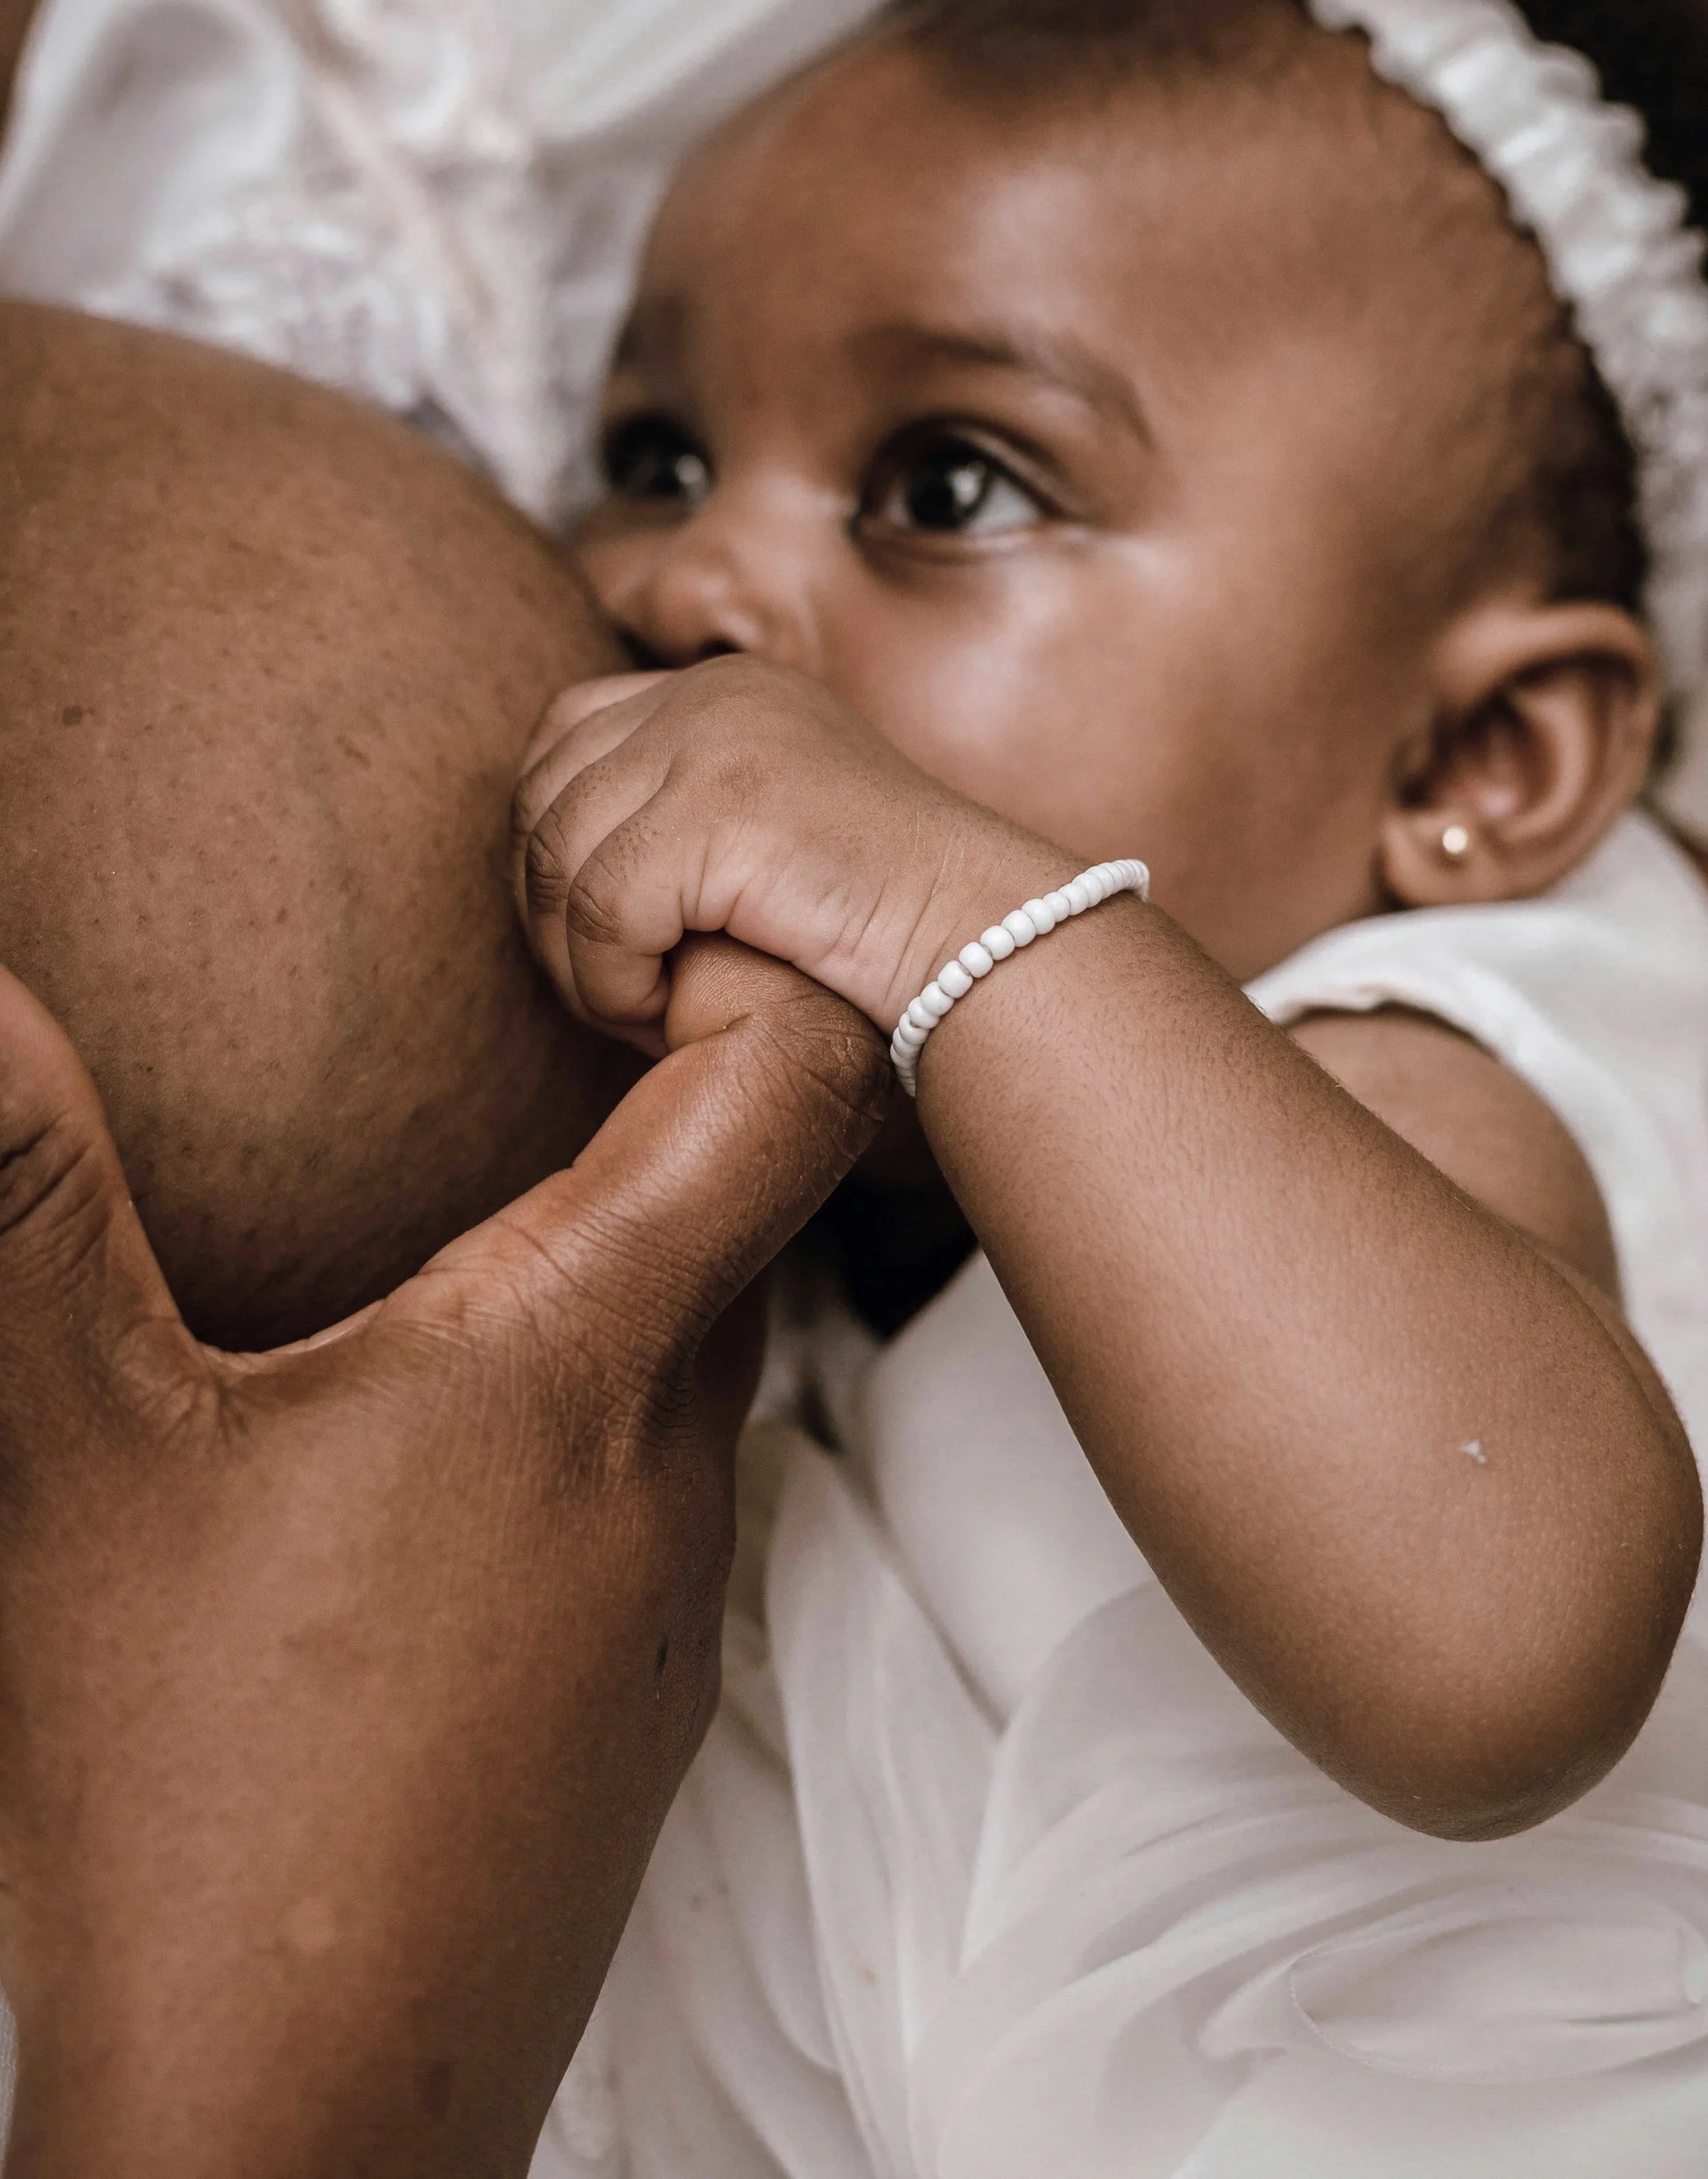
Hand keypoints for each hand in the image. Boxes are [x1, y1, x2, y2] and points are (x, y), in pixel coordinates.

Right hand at [0, 944, 884, 2178]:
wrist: (288, 2119)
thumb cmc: (183, 1786)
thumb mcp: (78, 1463)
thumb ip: (31, 1211)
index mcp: (577, 1354)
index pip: (791, 1092)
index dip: (763, 972)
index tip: (650, 927)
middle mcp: (677, 1459)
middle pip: (755, 1203)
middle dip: (677, 1086)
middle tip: (559, 1013)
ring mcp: (678, 1591)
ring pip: (704, 1349)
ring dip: (625, 1257)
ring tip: (483, 1204)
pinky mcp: (642, 1696)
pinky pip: (660, 1482)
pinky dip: (591, 1402)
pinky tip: (440, 1440)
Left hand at [513, 658, 1069, 1044]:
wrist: (985, 939)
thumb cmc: (888, 921)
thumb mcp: (778, 830)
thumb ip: (686, 810)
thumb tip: (554, 852)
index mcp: (725, 687)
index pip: (567, 733)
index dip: (550, 835)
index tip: (588, 928)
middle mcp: (709, 695)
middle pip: (543, 795)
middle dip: (548, 907)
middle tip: (604, 986)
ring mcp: (711, 743)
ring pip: (558, 861)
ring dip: (577, 959)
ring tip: (632, 1010)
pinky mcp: (714, 812)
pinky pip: (599, 912)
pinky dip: (610, 983)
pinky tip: (656, 1016)